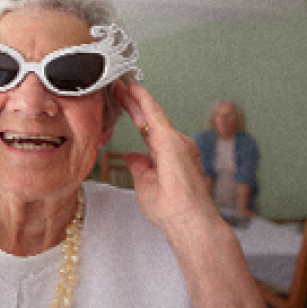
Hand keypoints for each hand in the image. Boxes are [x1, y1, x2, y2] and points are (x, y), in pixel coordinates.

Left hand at [113, 78, 282, 307]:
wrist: (188, 223)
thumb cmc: (172, 212)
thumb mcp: (146, 187)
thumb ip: (141, 168)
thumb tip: (133, 156)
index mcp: (168, 157)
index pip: (148, 131)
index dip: (135, 114)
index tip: (122, 101)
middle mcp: (176, 146)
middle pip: (150, 119)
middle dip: (133, 102)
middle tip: (117, 85)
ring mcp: (176, 142)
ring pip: (152, 115)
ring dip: (135, 99)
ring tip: (119, 84)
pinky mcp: (172, 141)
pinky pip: (154, 115)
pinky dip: (143, 101)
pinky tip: (132, 90)